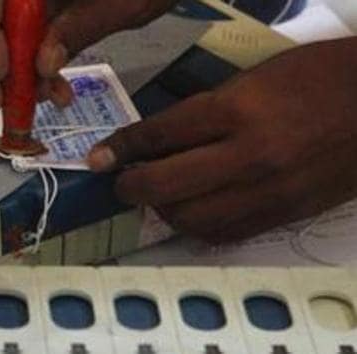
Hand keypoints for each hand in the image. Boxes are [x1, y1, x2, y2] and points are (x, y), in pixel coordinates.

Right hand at [0, 0, 175, 109]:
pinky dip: (30, 63)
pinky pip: (22, 31)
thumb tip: (43, 64)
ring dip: (10, 68)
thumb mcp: (126, 3)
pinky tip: (51, 88)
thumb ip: (82, 27)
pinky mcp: (40, 4)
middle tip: (0, 100)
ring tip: (34, 100)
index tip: (1, 70)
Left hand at [88, 38, 356, 242]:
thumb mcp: (253, 79)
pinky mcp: (283, 215)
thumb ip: (204, 112)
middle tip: (120, 183)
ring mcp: (267, 191)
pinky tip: (189, 212)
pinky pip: (225, 233)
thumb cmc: (316, 78)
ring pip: (191, 219)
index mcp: (237, 109)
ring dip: (162, 211)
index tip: (98, 158)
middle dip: (131, 187)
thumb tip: (160, 140)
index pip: (160, 135)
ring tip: (155, 196)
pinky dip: (197, 226)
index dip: (120, 148)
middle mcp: (248, 155)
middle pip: (166, 185)